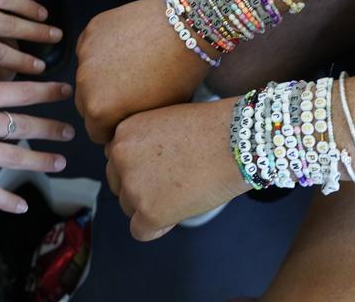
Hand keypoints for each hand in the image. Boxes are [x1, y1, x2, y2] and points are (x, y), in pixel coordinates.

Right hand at [0, 54, 74, 212]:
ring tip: (60, 163)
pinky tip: (21, 206)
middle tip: (70, 132)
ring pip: (14, 158)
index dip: (48, 90)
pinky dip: (6, 201)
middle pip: (26, 126)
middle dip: (52, 129)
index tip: (66, 90)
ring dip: (41, 161)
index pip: (24, 91)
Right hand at [75, 0, 208, 143]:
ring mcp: (86, 52)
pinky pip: (90, 50)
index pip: (96, 133)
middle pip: (85, 104)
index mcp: (99, 108)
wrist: (186, 27)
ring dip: (101, 78)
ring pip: (87, 76)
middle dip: (103, 104)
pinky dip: (103, 53)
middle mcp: (84, 81)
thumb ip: (130, 124)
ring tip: (129, 70)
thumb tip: (121, 126)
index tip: (128, 120)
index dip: (114, 129)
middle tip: (128, 95)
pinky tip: (126, 49)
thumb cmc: (179, 74)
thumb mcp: (156, 113)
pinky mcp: (92, 29)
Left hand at [106, 99, 248, 239]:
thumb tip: (141, 170)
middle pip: (119, 184)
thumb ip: (145, 143)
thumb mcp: (165, 121)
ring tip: (182, 194)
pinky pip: (140, 232)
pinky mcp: (149, 212)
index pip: (116, 159)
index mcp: (124, 132)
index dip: (139, 167)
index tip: (161, 169)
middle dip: (141, 187)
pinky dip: (157, 228)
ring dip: (149, 206)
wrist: (237, 142)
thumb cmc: (212, 128)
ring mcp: (133, 186)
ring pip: (129, 208)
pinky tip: (177, 214)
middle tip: (172, 184)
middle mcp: (120, 157)